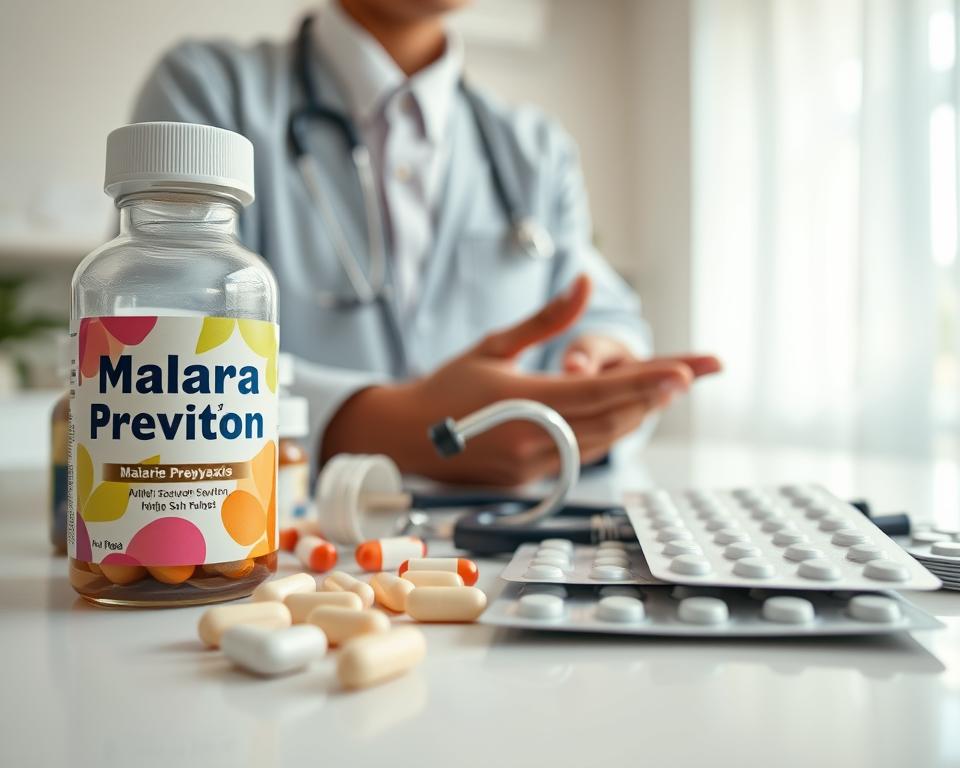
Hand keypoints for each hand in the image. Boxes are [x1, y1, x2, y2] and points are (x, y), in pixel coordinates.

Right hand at [322, 274, 720, 485]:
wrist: (404, 438)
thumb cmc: (446, 385)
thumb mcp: (494, 345)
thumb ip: (546, 318)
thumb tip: (584, 281)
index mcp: (519, 399)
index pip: (599, 391)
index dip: (647, 382)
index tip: (689, 371)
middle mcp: (529, 437)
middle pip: (612, 419)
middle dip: (658, 396)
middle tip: (696, 372)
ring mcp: (531, 464)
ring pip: (604, 441)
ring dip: (639, 414)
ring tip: (670, 387)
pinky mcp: (530, 479)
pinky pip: (584, 456)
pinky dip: (612, 432)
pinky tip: (629, 413)